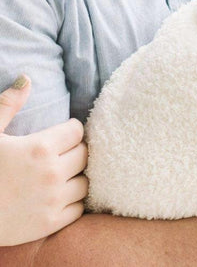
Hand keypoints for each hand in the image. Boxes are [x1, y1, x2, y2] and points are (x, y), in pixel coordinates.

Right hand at [0, 76, 87, 245]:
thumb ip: (8, 105)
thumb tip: (26, 78)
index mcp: (40, 147)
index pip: (77, 131)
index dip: (69, 131)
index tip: (60, 136)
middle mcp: (52, 173)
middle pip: (84, 154)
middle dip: (74, 152)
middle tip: (59, 156)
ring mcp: (53, 199)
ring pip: (85, 181)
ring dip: (75, 178)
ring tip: (59, 176)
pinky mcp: (51, 223)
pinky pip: (79, 207)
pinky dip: (71, 202)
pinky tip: (57, 196)